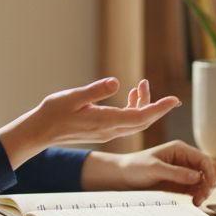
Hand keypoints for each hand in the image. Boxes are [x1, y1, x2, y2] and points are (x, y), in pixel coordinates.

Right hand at [0, 77, 179, 168]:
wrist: (40, 132)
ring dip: (143, 105)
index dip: (159, 108)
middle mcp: (110, 130)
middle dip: (155, 106)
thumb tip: (116, 82)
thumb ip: (96, 91)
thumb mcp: (73, 97)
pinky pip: (125, 122)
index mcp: (105, 122)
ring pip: (135, 122)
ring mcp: (106, 133)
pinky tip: (130, 96)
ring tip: (141, 85)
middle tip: (164, 92)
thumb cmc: (53, 113)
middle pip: (142, 121)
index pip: (140, 116)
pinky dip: (133, 110)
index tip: (174, 100)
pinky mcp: (102, 131)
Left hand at [83, 139, 215, 206]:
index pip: (203, 159)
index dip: (209, 173)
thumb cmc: (135, 167)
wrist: (121, 177)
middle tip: (201, 198)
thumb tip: (197, 177)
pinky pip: (193, 189)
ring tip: (197, 202)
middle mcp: (183, 159)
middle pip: (205, 171)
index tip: (209, 186)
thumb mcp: (155, 168)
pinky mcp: (178, 183)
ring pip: (201, 181)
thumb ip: (176, 173)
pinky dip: (196, 195)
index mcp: (180, 149)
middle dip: (207, 184)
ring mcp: (181, 172)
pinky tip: (194, 201)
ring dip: (203, 191)